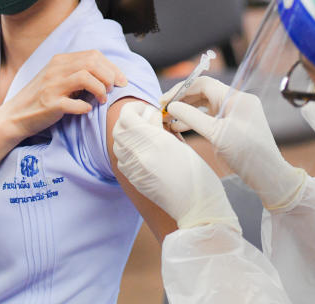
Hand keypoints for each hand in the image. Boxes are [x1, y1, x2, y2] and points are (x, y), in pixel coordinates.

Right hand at [0, 50, 126, 138]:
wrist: (15, 115)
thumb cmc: (41, 98)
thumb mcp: (57, 78)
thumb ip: (77, 72)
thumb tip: (108, 74)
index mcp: (60, 60)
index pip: (93, 55)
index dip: (112, 67)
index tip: (122, 80)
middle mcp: (56, 70)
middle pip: (92, 63)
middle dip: (109, 76)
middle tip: (113, 90)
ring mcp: (52, 86)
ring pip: (85, 77)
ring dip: (100, 89)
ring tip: (102, 100)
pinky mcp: (50, 104)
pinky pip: (74, 103)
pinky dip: (84, 107)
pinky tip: (86, 110)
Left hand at [113, 102, 240, 231]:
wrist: (196, 207)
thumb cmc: (197, 175)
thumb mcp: (181, 144)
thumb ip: (160, 128)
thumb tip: (150, 116)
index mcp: (154, 142)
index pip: (127, 116)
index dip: (134, 108)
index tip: (147, 109)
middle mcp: (139, 155)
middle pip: (119, 128)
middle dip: (129, 119)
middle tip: (146, 119)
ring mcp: (134, 169)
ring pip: (118, 143)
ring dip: (127, 133)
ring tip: (145, 133)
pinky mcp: (134, 180)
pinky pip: (122, 158)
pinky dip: (128, 149)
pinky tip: (144, 150)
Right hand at [164, 77, 306, 209]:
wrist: (268, 175)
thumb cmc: (245, 153)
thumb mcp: (216, 134)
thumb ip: (191, 117)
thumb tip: (171, 106)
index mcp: (236, 97)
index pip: (203, 84)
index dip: (181, 90)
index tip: (164, 101)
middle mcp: (237, 101)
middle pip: (204, 93)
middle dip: (182, 100)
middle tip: (163, 110)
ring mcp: (236, 113)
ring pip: (206, 106)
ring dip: (187, 111)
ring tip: (168, 120)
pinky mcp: (234, 125)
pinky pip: (211, 117)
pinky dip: (196, 120)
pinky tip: (180, 127)